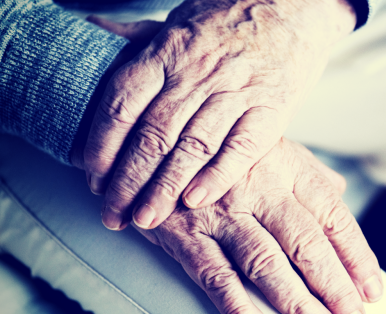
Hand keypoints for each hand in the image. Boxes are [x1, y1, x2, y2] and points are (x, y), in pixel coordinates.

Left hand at [83, 0, 356, 230]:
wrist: (292, 8)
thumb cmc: (230, 19)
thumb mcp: (177, 21)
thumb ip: (138, 38)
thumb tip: (94, 31)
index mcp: (168, 52)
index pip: (123, 105)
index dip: (103, 146)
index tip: (93, 178)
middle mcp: (197, 73)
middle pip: (153, 135)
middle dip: (128, 181)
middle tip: (114, 214)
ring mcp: (235, 92)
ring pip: (192, 147)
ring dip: (165, 188)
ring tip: (146, 219)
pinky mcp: (270, 109)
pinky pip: (240, 148)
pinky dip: (217, 176)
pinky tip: (196, 201)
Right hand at [138, 138, 381, 313]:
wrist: (157, 145)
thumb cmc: (223, 151)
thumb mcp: (269, 146)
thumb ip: (306, 171)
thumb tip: (341, 190)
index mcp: (286, 166)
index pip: (333, 215)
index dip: (357, 255)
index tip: (372, 288)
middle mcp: (258, 187)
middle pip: (307, 244)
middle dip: (335, 288)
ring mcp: (221, 212)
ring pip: (267, 264)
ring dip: (298, 304)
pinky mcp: (186, 234)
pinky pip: (215, 275)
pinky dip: (238, 307)